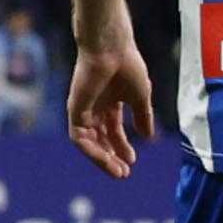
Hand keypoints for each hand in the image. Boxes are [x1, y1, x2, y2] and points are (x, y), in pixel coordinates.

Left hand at [66, 42, 150, 176]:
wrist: (112, 49)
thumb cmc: (128, 66)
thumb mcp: (140, 97)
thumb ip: (143, 117)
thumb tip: (147, 137)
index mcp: (110, 103)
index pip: (114, 130)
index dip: (122, 147)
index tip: (133, 161)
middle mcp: (94, 108)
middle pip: (101, 139)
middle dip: (112, 157)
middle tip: (124, 173)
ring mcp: (83, 110)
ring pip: (89, 142)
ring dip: (102, 158)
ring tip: (117, 171)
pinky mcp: (75, 110)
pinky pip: (79, 137)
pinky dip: (91, 150)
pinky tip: (106, 158)